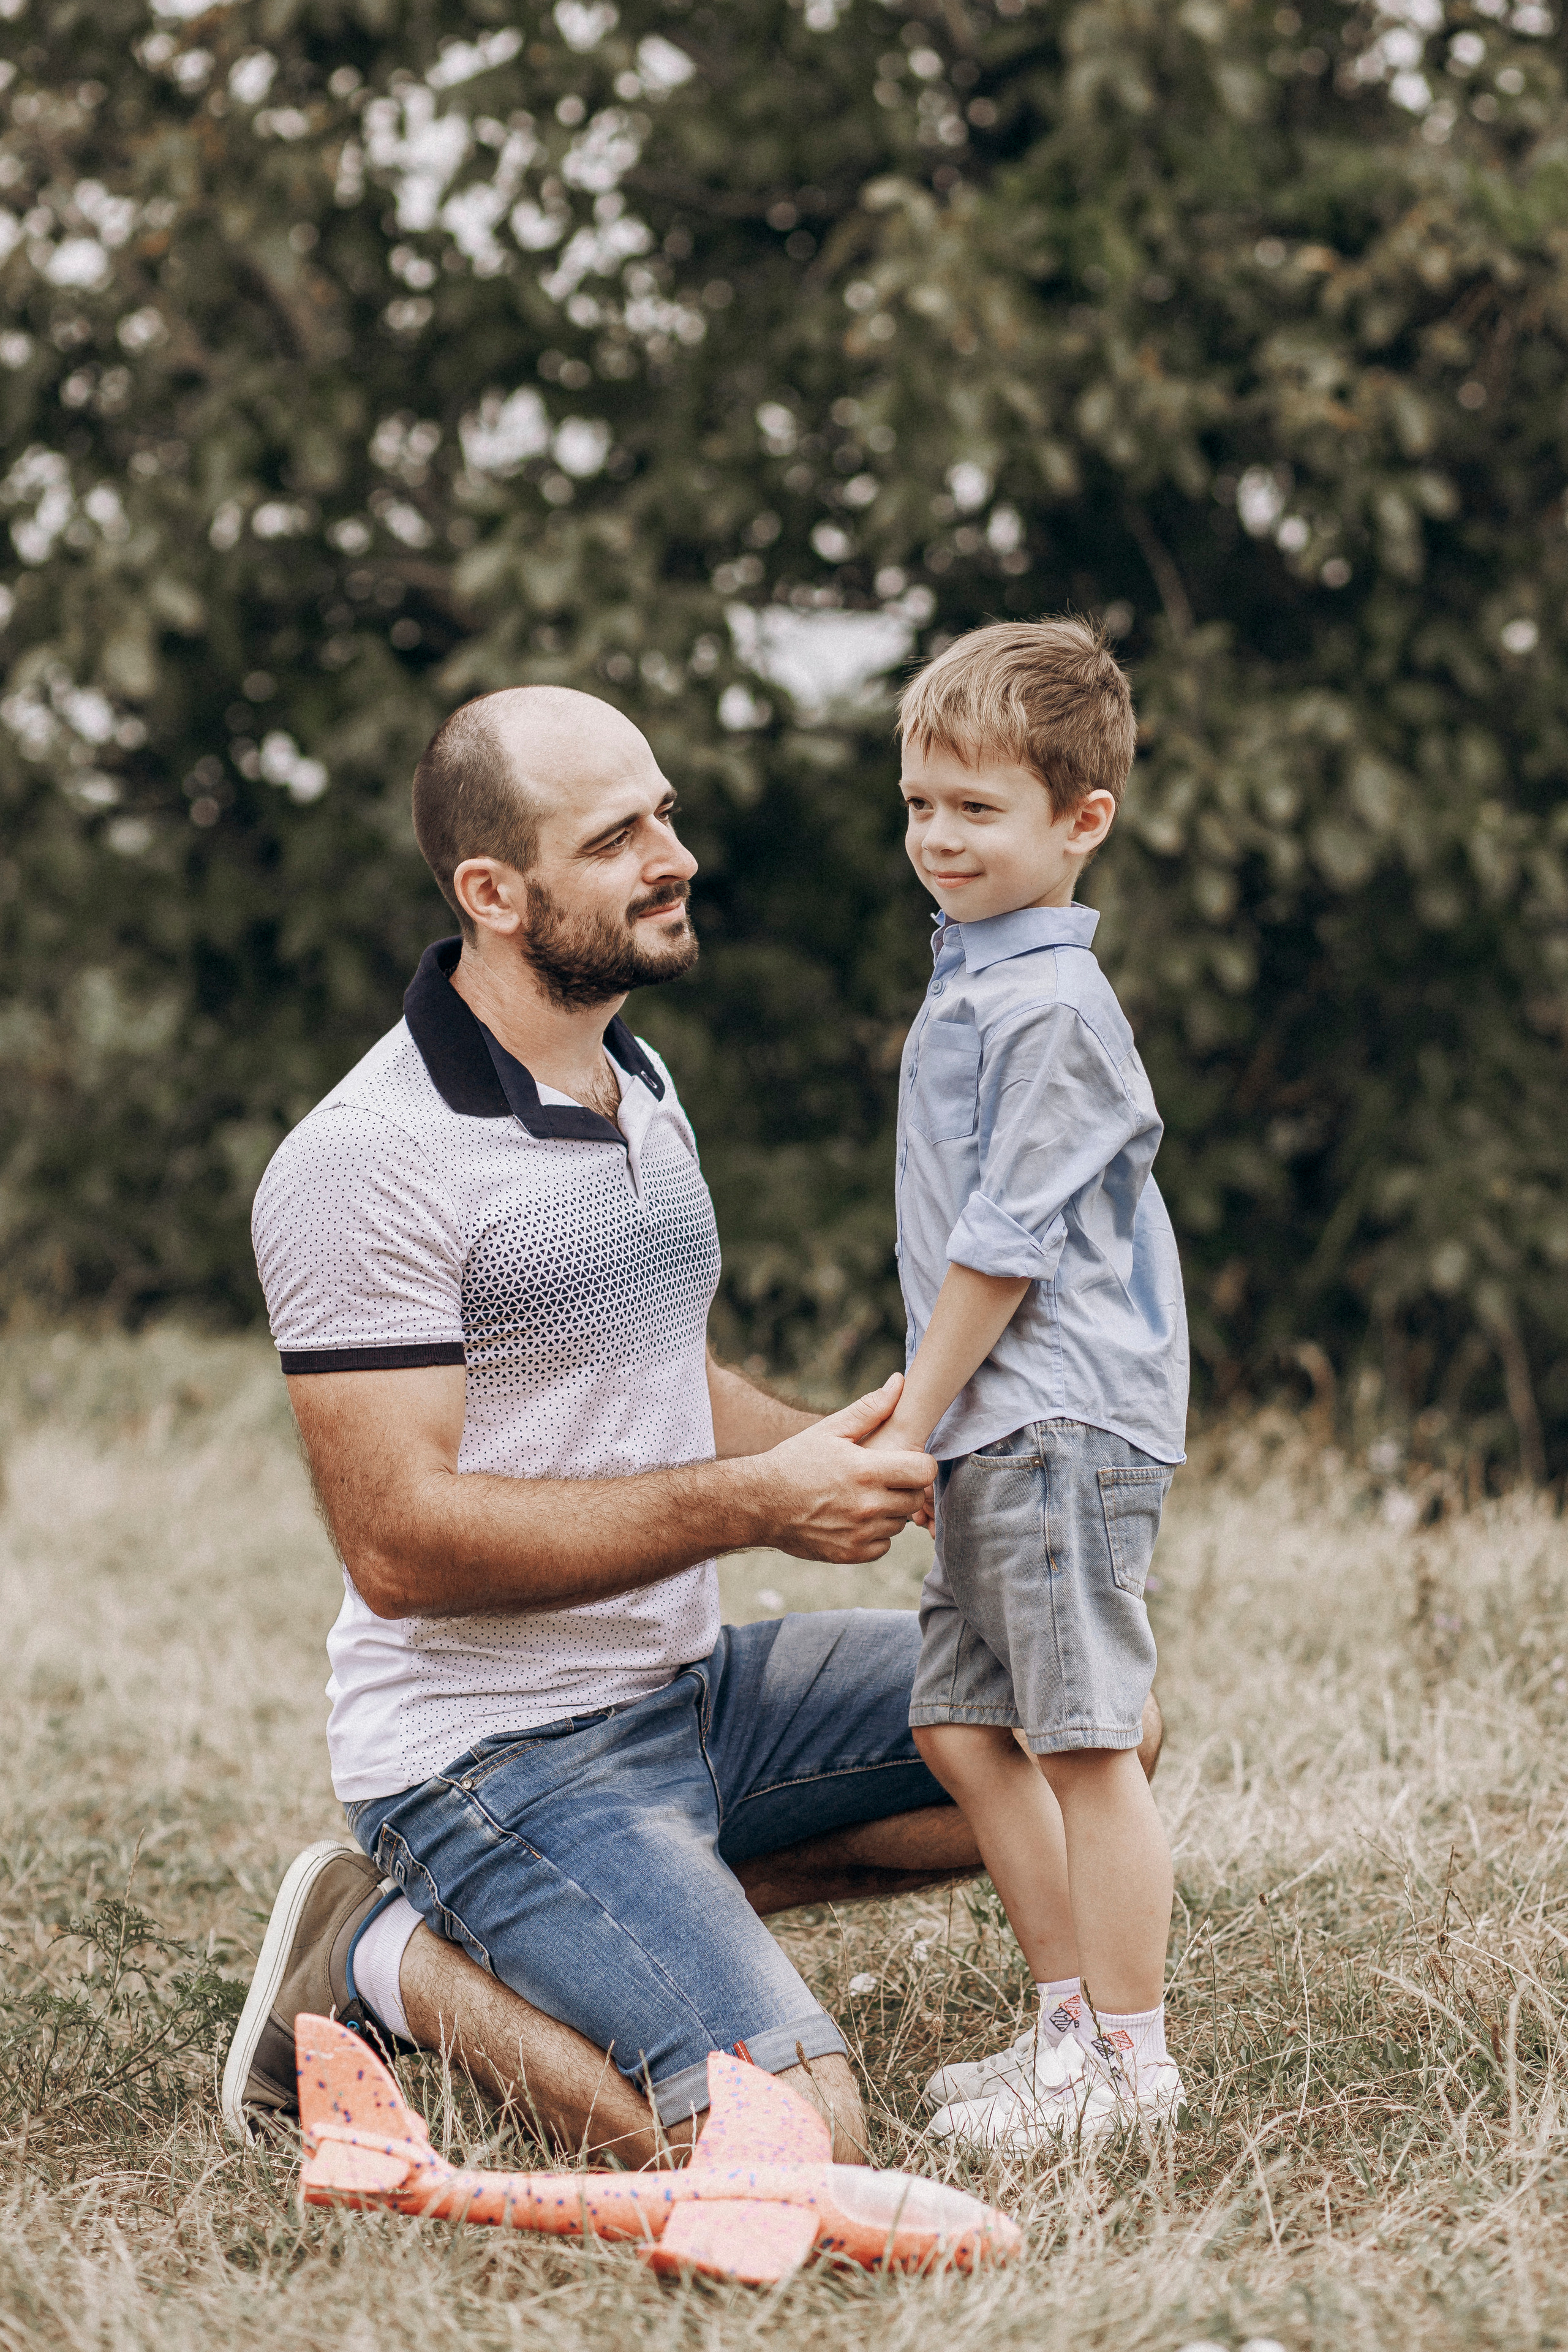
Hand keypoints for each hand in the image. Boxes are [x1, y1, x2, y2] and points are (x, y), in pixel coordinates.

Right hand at [757, 1376, 936, 1562]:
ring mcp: (860, 1533)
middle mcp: (867, 1505)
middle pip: (916, 1498)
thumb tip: (899, 1381)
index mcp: (866, 1471)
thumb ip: (870, 1409)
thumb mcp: (830, 1430)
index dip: (920, 1464)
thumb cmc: (796, 1460)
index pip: (925, 1471)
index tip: (906, 1462)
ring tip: (863, 1497)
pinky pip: (884, 1546)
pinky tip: (855, 1518)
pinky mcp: (851, 1554)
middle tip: (883, 1479)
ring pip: (900, 1522)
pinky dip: (875, 1534)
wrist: (760, 1502)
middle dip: (905, 1487)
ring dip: (889, 1511)